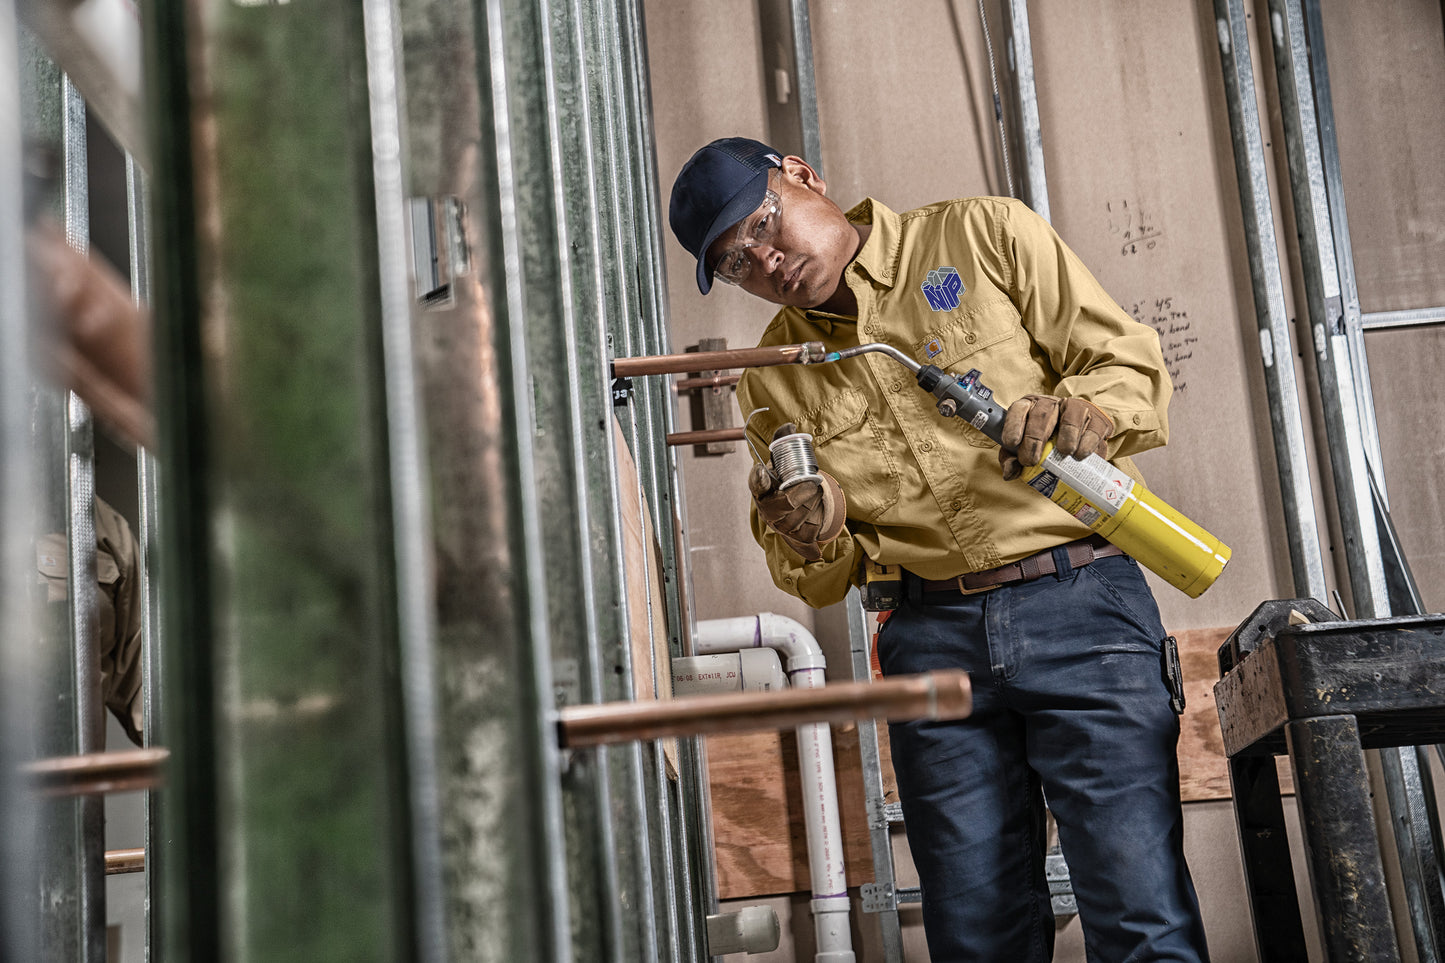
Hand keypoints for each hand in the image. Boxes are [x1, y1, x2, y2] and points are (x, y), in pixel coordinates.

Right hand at [748, 424, 845, 560]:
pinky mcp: (796, 538)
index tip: (761, 469)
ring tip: (813, 496)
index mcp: (762, 490)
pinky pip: (813, 529)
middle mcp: (767, 510)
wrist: (796, 512)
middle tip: (814, 484)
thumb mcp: (783, 465)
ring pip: (804, 514)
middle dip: (805, 491)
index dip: (759, 478)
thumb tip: (789, 426)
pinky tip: (815, 512)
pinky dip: (820, 517)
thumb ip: (784, 444)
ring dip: (815, 502)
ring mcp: (781, 527)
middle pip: (788, 502)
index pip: (757, 484)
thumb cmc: (786, 484)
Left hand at [998, 395, 1112, 480]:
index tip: (1011, 442)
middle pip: (1042, 414)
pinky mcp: (1097, 420)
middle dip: (1034, 438)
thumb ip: (1012, 460)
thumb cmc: (1044, 444)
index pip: (1018, 409)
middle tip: (1031, 460)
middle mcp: (1051, 404)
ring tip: (1063, 453)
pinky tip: (1080, 454)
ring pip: (1071, 416)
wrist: (1078, 440)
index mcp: (1029, 408)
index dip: (1013, 424)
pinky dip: (1087, 442)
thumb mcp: (1025, 450)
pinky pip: (1093, 428)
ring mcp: (1075, 409)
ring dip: (1066, 436)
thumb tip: (1009, 473)